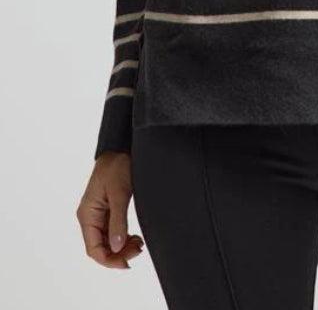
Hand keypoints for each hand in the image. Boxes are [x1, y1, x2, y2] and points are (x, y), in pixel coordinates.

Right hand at [76, 151, 144, 268]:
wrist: (120, 147)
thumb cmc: (117, 166)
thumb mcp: (120, 193)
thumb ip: (118, 220)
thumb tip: (117, 246)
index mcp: (87, 214)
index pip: (93, 249)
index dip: (109, 260)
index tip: (127, 262)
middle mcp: (90, 217)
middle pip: (100, 248)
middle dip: (118, 254)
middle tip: (138, 250)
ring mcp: (98, 214)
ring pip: (106, 242)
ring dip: (121, 247)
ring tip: (138, 244)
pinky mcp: (107, 210)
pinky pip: (111, 232)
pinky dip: (122, 238)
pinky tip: (134, 237)